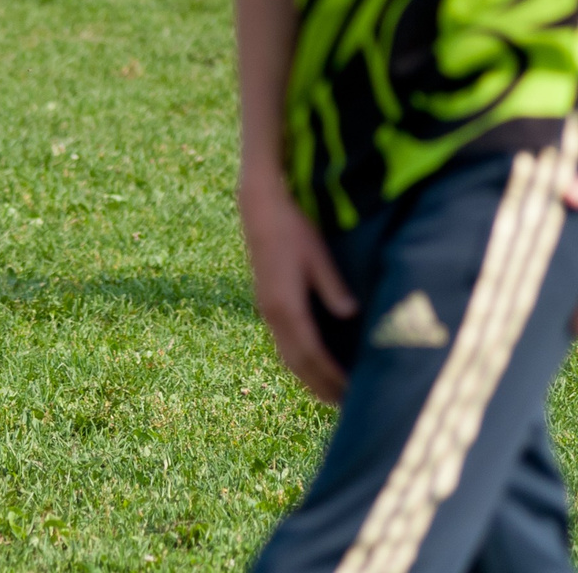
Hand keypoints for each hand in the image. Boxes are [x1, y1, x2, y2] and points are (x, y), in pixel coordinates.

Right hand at [240, 177, 353, 403]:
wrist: (260, 207)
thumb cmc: (293, 228)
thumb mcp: (318, 255)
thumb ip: (333, 287)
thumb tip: (351, 314)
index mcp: (285, 305)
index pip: (312, 353)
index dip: (333, 376)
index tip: (354, 393)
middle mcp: (272, 313)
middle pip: (297, 362)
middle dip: (321, 386)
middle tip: (347, 406)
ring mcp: (267, 309)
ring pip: (286, 356)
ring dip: (308, 378)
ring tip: (332, 394)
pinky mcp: (267, 303)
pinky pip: (283, 343)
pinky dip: (299, 362)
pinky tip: (314, 365)